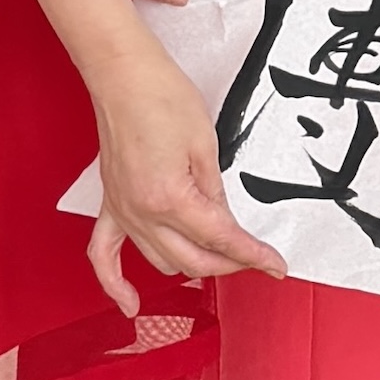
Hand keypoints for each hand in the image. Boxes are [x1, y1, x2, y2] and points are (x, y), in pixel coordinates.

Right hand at [83, 21, 285, 313]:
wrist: (125, 75)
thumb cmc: (164, 96)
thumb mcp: (206, 144)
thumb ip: (215, 191)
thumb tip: (223, 222)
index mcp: (171, 198)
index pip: (221, 239)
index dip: (254, 255)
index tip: (277, 266)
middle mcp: (143, 213)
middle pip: (193, 260)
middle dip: (229, 263)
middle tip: (256, 258)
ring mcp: (122, 212)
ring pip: (161, 261)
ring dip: (191, 266)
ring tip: (218, 261)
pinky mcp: (110, 204)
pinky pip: (103, 255)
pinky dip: (116, 284)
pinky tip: (131, 305)